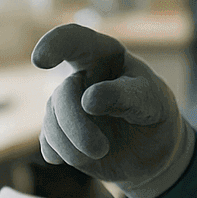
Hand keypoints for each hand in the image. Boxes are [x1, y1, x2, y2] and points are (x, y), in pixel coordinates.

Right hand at [31, 24, 195, 197]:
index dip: (54, 44)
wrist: (154, 151)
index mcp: (105, 56)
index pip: (74, 39)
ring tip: (101, 152)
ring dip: (71, 144)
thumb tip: (87, 100)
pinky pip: (47, 142)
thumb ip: (127, 96)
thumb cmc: (155, 113)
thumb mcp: (153, 102)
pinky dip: (63, 154)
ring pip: (52, 120)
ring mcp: (68, 105)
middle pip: (63, 93)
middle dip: (76, 124)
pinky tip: (83, 158)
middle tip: (100, 149)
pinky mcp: (61, 133)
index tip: (41, 61)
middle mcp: (82, 76)